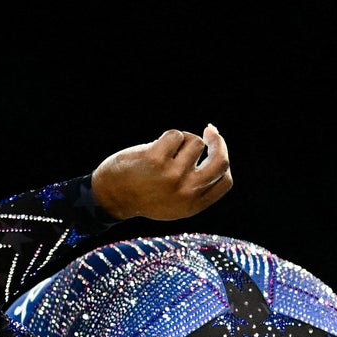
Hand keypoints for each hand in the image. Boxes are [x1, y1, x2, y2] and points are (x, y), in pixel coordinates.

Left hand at [91, 124, 232, 221]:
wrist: (111, 196)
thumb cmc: (144, 195)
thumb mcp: (174, 203)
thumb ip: (196, 187)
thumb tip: (217, 151)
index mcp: (193, 205)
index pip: (225, 181)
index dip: (224, 163)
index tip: (217, 150)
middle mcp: (186, 192)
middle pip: (220, 161)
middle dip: (218, 142)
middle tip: (210, 131)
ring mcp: (172, 175)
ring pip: (195, 142)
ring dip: (182, 140)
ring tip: (165, 150)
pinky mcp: (156, 159)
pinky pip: (175, 135)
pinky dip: (167, 137)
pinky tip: (154, 148)